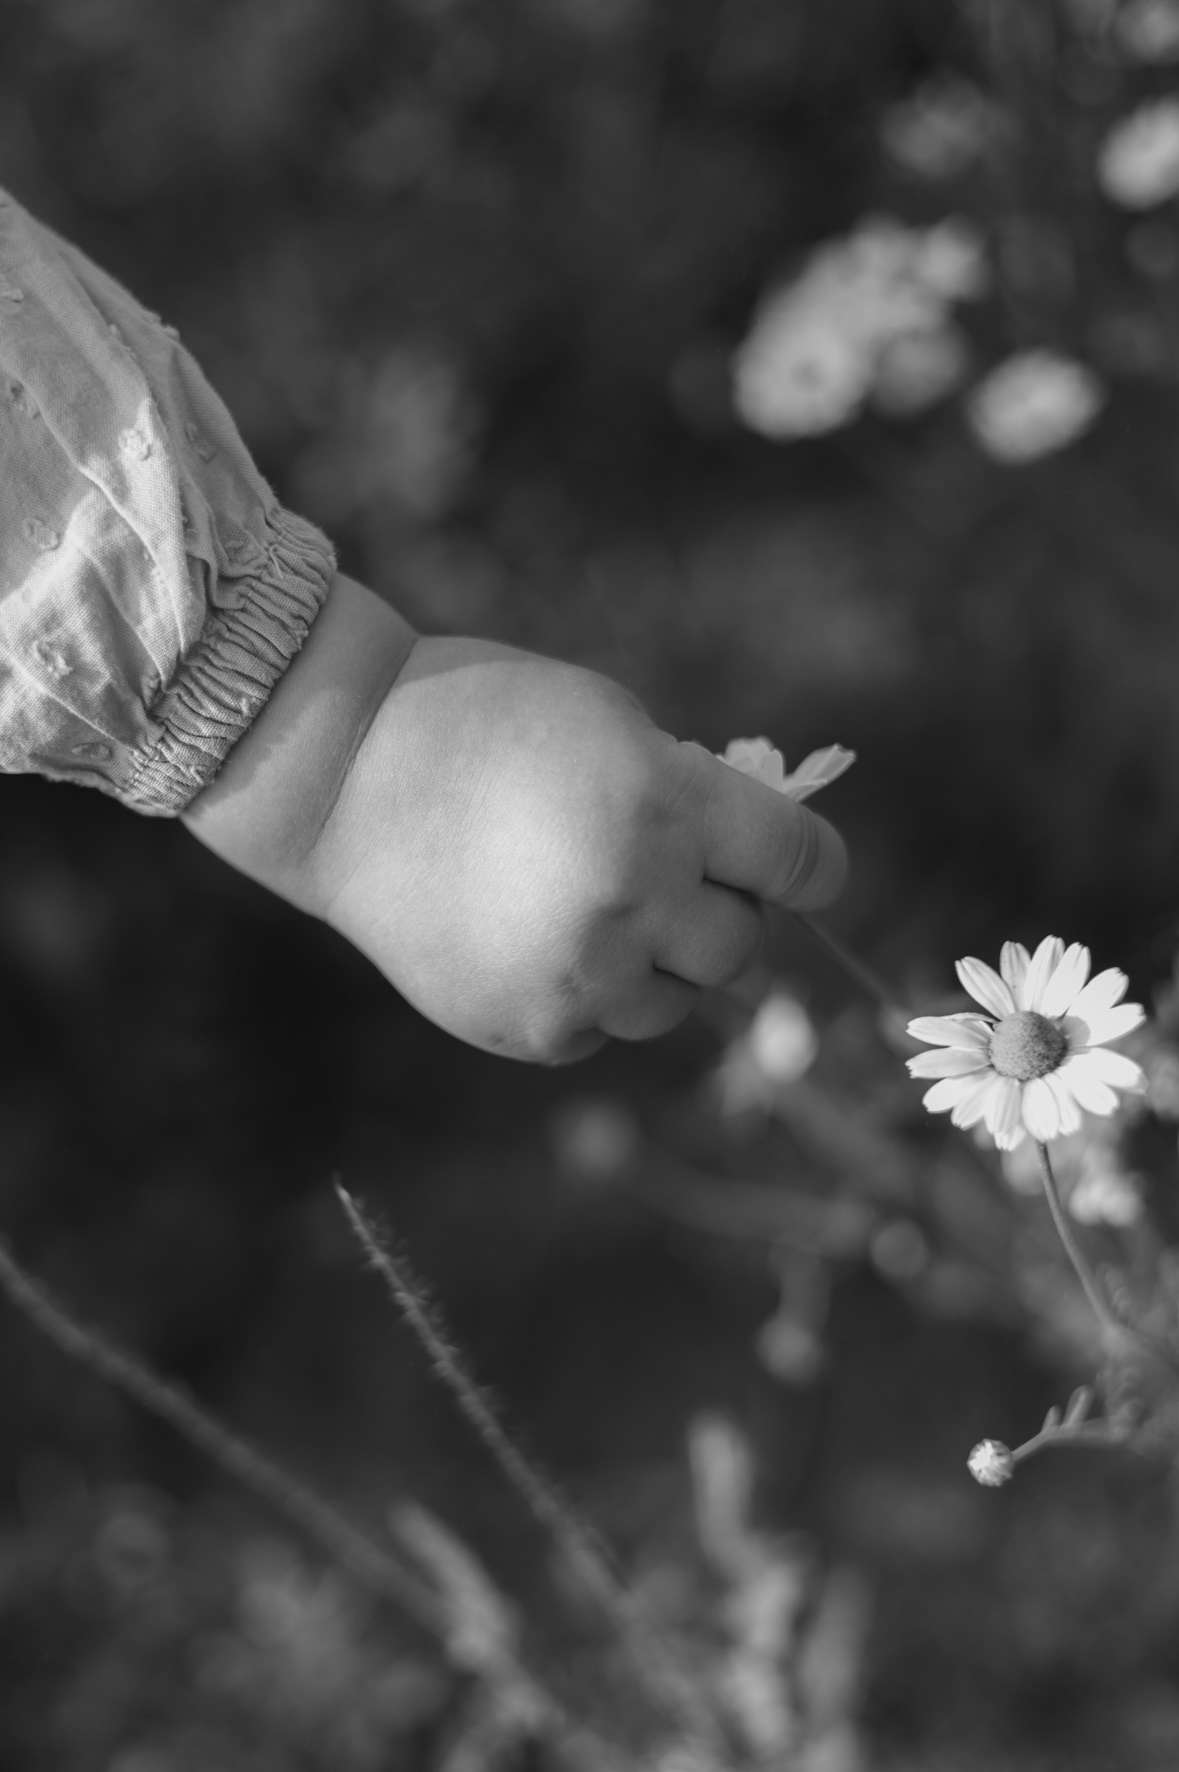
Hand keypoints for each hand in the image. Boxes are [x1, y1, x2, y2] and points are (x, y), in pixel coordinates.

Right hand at [185, 575, 845, 1061]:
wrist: (335, 775)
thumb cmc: (480, 721)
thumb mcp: (610, 720)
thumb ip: (691, 795)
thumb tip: (759, 865)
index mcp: (665, 807)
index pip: (801, 864)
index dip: (810, 866)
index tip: (799, 868)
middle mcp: (635, 901)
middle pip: (743, 947)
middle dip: (719, 910)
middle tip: (671, 876)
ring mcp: (580, 977)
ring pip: (677, 1003)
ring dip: (656, 961)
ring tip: (587, 905)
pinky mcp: (530, 1030)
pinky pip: (601, 1029)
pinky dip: (588, 994)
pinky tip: (532, 937)